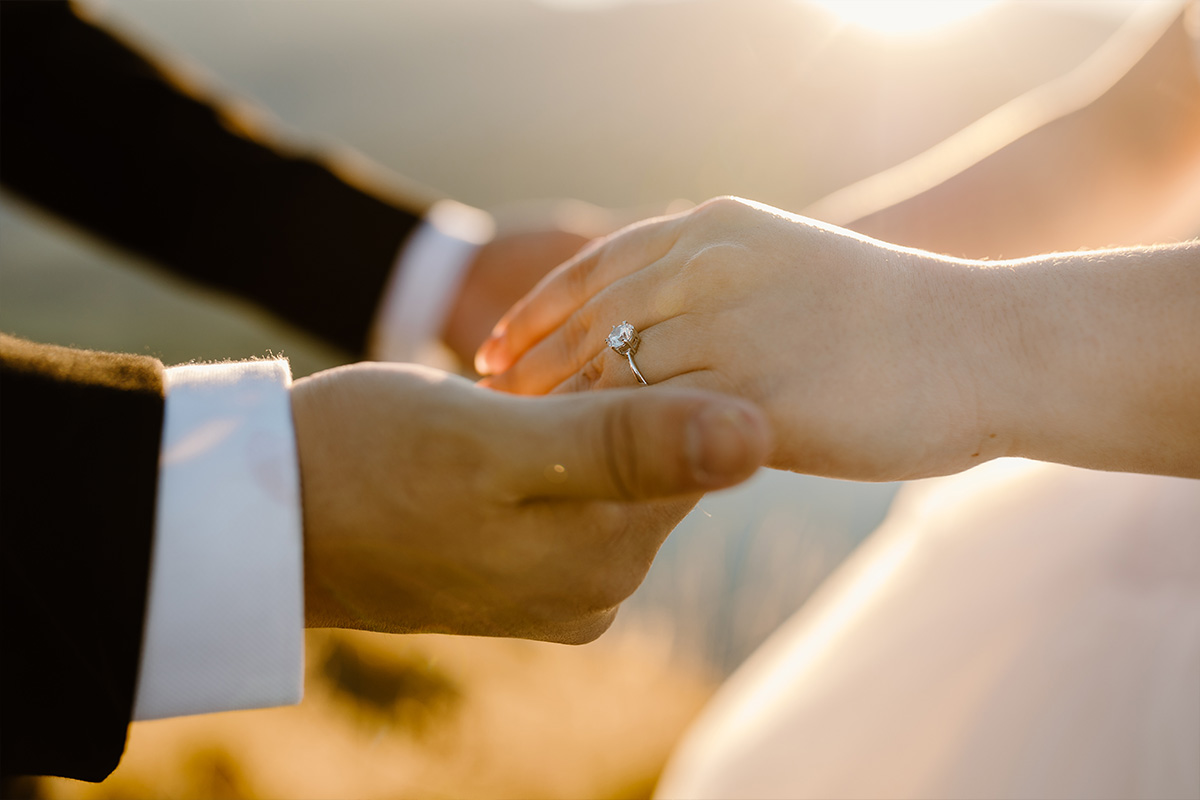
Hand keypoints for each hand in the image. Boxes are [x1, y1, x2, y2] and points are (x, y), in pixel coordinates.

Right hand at [290, 361, 769, 643]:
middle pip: (655, 457)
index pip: (690, 446)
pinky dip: (554, 435)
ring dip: (584, 405)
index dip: (653, 366)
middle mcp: (598, 584)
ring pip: (613, 464)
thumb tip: (759, 436)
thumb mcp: (496, 444)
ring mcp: (558, 580)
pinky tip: (515, 404)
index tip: (611, 315)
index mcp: (605, 559)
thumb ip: (627, 445)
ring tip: (529, 369)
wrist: (267, 516)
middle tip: (564, 331)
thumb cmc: (367, 465)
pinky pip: (572, 484)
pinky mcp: (522, 564)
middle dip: (620, 387)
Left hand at [477, 196, 1007, 481]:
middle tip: (485, 409)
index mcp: (715, 227)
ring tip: (524, 452)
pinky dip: (614, 458)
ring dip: (562, 420)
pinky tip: (587, 486)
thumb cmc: (894, 318)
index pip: (596, 269)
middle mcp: (711, 267)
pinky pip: (659, 435)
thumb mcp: (788, 267)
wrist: (988, 345)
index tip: (491, 354)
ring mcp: (730, 332)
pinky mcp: (754, 401)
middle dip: (529, 370)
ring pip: (613, 382)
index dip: (534, 314)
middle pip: (589, 326)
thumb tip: (659, 331)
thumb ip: (717, 290)